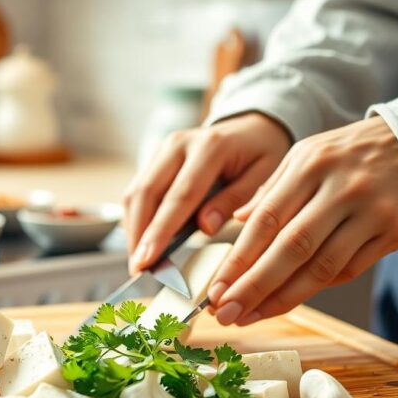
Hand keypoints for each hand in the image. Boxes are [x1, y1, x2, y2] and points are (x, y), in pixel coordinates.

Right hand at [123, 112, 290, 272]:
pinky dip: (137, 219)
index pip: (180, 196)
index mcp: (210, 147)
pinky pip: (138, 191)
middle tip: (137, 270)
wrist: (250, 128)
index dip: (160, 231)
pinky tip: (143, 243)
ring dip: (133, 229)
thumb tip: (205, 227)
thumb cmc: (260, 154)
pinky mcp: (155, 158)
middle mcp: (179, 144)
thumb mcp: (264, 175)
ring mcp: (163, 149)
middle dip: (138, 235)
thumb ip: (235, 199)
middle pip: (146, 193)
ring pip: (136, 192)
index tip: (146, 261)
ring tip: (139, 262)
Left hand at [207, 115, 397, 325]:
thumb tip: (235, 220)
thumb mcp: (308, 155)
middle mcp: (341, 188)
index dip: (238, 259)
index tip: (215, 289)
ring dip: (283, 298)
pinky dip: (317, 287)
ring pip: (321, 267)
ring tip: (252, 315)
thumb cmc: (351, 154)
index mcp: (310, 164)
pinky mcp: (395, 232)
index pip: (266, 219)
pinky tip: (290, 299)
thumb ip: (272, 188)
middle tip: (225, 313)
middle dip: (254, 286)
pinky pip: (349, 269)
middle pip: (291, 248)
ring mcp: (371, 212)